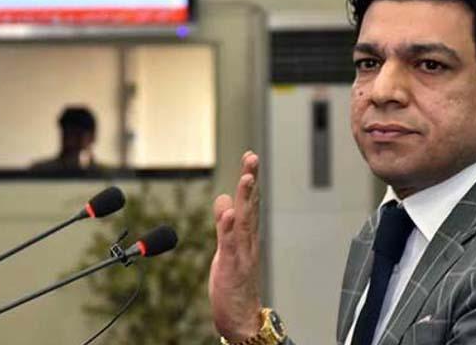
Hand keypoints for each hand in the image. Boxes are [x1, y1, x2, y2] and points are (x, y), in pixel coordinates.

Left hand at [209, 151, 262, 340]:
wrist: (241, 318)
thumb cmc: (234, 284)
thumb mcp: (226, 249)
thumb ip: (224, 224)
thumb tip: (223, 199)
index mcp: (246, 236)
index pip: (249, 203)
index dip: (250, 179)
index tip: (250, 157)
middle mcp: (248, 242)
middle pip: (251, 206)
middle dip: (251, 180)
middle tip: (252, 158)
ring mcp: (242, 254)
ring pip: (245, 221)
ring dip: (247, 199)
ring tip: (247, 178)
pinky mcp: (233, 267)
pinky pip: (231, 245)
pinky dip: (230, 228)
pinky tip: (230, 212)